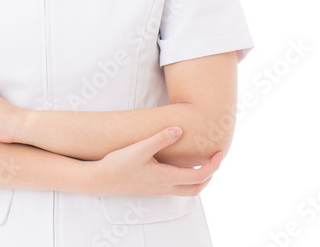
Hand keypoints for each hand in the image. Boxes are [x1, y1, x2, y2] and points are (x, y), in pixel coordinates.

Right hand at [90, 126, 222, 196]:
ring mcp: (156, 190)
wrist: (100, 180)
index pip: (199, 175)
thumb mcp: (139, 148)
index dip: (213, 165)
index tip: (219, 154)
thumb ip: (160, 139)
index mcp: (166, 178)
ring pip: (185, 190)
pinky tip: (175, 168)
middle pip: (196, 188)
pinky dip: (183, 180)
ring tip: (199, 165)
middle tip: (213, 161)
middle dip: (209, 176)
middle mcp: (164, 187)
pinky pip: (174, 188)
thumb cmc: (118, 164)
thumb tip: (179, 129)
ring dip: (196, 179)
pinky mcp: (148, 189)